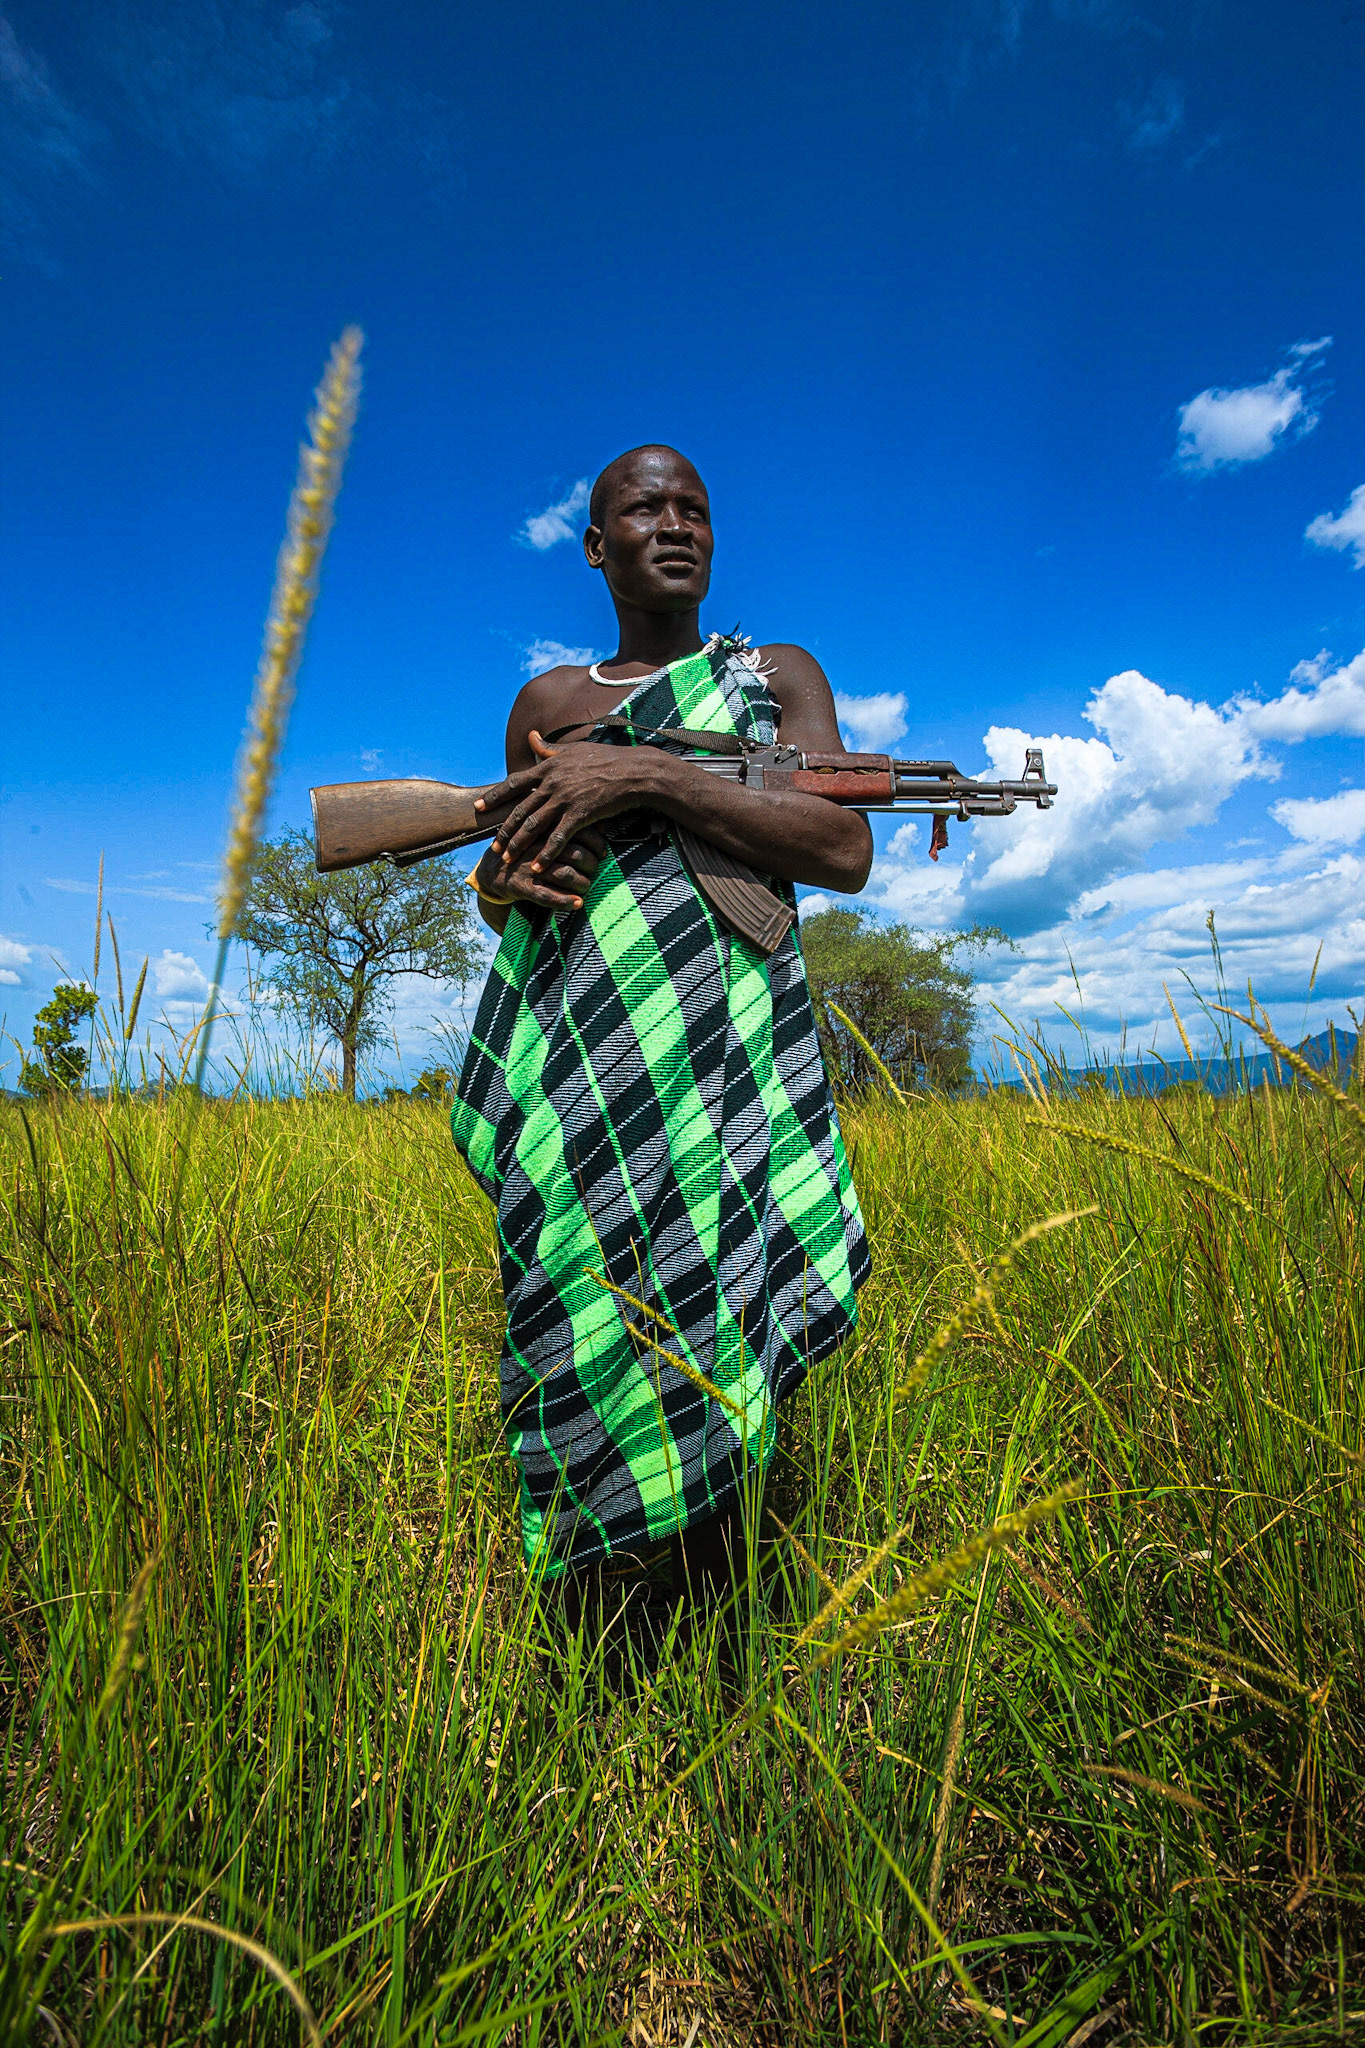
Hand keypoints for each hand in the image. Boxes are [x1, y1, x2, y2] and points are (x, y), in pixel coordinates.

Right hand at [475, 824, 606, 912]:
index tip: (602, 851)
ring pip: (564, 875)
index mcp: (545, 830)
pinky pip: (546, 896)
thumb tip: (602, 823)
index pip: (578, 832)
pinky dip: (565, 901)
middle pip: (575, 854)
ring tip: (587, 886)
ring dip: (582, 883)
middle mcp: (538, 847)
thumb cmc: (528, 847)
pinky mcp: (521, 886)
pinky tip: (578, 904)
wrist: (493, 867)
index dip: (596, 843)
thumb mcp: (543, 831)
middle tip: (596, 869)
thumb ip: (568, 826)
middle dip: (592, 864)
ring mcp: (529, 867)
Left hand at [476, 729, 665, 869]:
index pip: (513, 783)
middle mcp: (552, 783)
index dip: (494, 797)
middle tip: (493, 845)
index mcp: (548, 767)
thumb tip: (531, 736)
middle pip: (520, 810)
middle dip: (504, 830)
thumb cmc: (606, 759)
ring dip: (519, 844)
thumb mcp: (574, 749)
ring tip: (507, 859)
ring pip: (534, 826)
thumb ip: (549, 748)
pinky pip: (557, 838)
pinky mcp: (579, 815)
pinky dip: (545, 855)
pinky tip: (537, 867)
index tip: (479, 807)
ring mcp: (565, 799)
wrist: (633, 772)